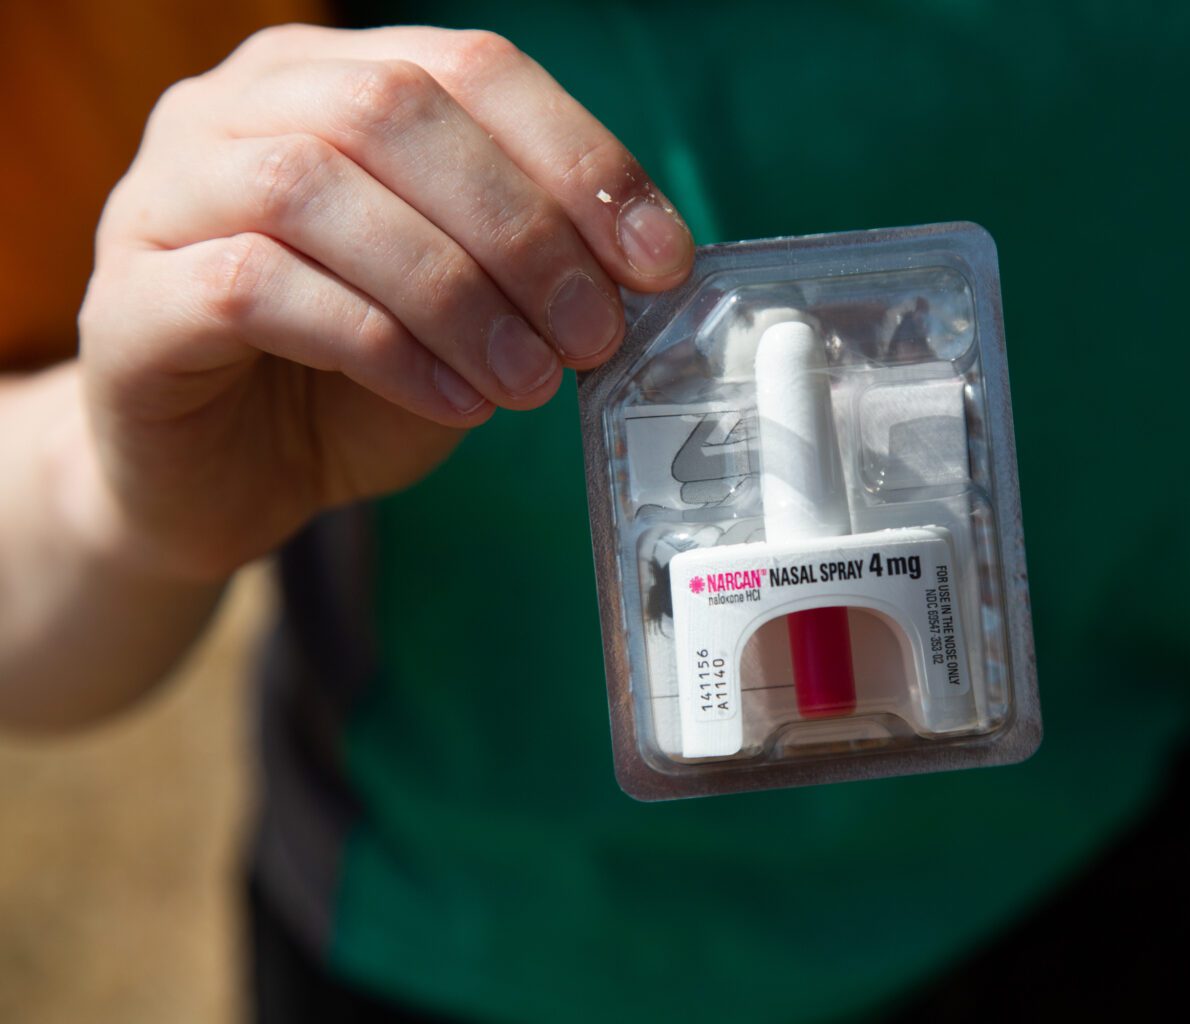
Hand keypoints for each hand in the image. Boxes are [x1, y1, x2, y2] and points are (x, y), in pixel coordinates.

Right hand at [76, 24, 692, 580]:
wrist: (224, 480)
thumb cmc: (353, 382)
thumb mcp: (469, 310)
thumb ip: (532, 268)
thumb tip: (648, 269)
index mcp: (330, 80)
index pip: (470, 67)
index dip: (577, 158)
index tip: (659, 261)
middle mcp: (234, 109)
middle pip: (393, 112)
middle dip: (521, 229)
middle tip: (595, 332)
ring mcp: (164, 196)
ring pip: (315, 189)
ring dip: (453, 292)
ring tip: (528, 380)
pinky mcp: (129, 301)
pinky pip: (254, 289)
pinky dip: (377, 344)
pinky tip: (452, 402)